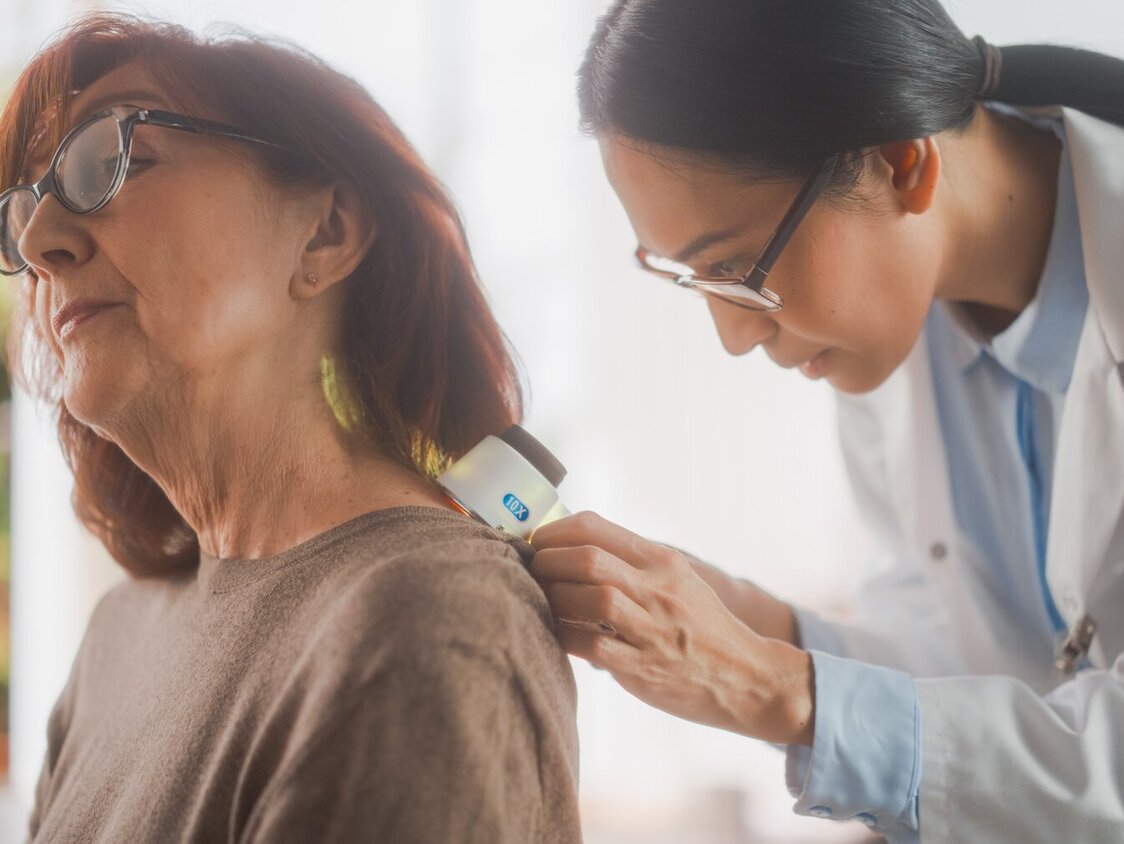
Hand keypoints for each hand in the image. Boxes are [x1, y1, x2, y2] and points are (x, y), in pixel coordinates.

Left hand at [530, 511, 815, 745]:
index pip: (596, 528)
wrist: (745, 677)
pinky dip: (566, 636)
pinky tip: (556, 633)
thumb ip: (633, 563)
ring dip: (554, 598)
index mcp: (662, 562)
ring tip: (541, 600)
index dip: (555, 532)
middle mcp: (658, 590)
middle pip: (588, 560)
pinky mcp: (643, 668)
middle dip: (547, 562)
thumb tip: (573, 548)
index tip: (538, 541)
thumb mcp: (678, 579)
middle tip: (532, 570)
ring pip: (590, 599)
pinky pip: (592, 646)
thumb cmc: (702, 626)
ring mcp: (652, 630)